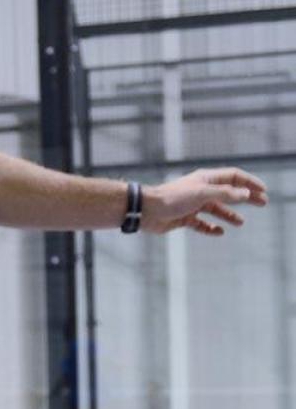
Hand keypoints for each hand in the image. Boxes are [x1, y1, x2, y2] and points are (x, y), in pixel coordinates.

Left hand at [144, 168, 267, 235]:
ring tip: (241, 223)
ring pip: (215, 209)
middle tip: (262, 204)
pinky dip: (210, 228)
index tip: (263, 191)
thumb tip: (246, 194)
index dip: (249, 182)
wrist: (146, 211)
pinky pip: (201, 224)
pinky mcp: (183, 218)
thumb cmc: (172, 198)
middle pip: (228, 192)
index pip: (233, 176)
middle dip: (245, 198)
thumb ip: (225, 194)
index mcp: (205, 179)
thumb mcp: (203, 194)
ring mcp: (192, 204)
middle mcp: (200, 190)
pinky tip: (218, 232)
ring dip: (229, 215)